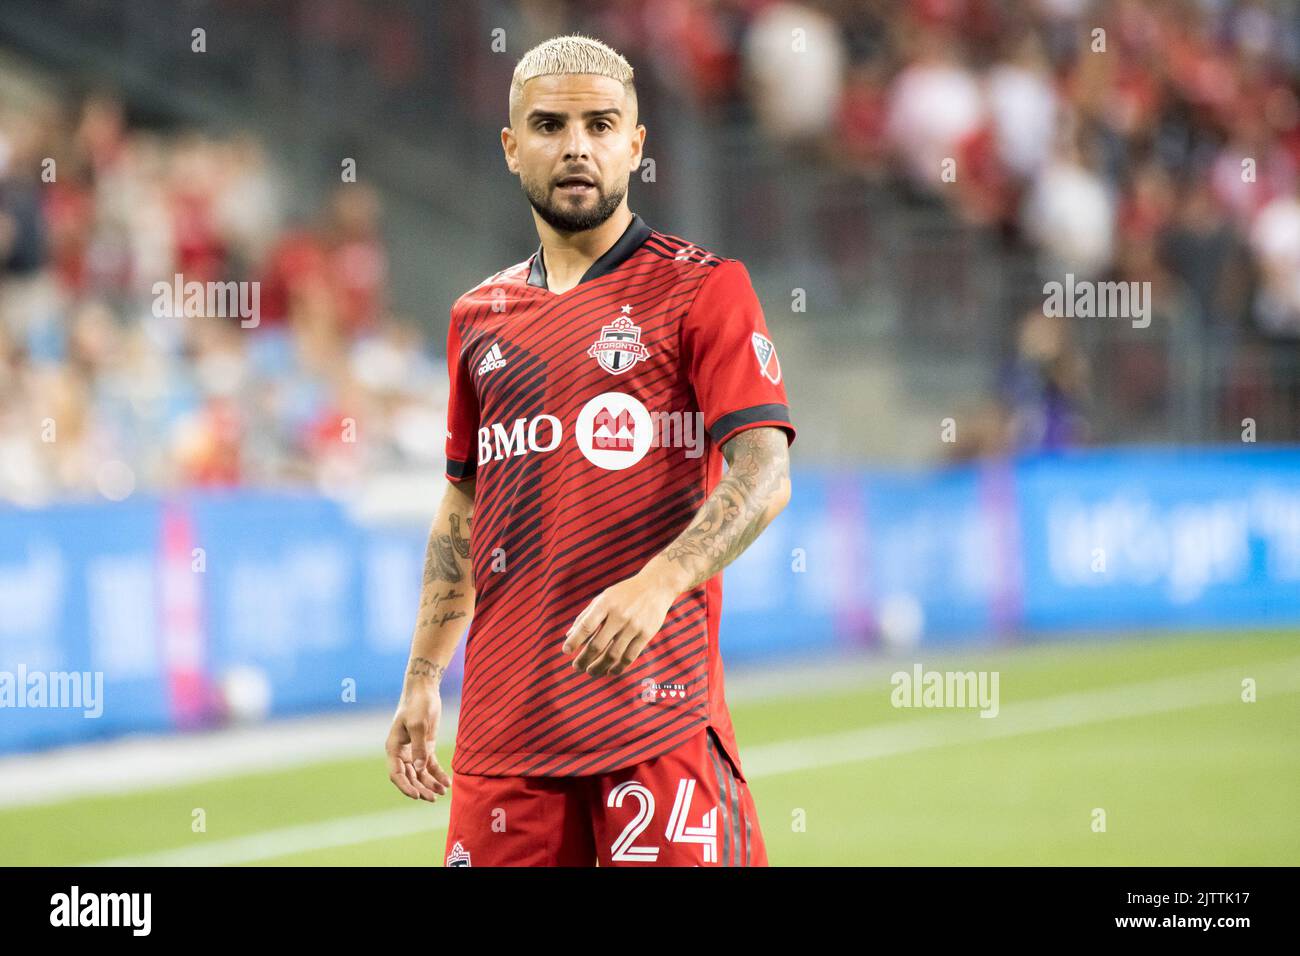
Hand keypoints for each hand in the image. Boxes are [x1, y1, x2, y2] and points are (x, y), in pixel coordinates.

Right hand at [385, 682, 451, 801]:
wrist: (424, 690)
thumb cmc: (417, 704)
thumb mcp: (418, 724)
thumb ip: (419, 747)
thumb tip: (419, 769)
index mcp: (393, 747)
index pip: (396, 773)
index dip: (405, 786)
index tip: (417, 795)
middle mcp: (402, 752)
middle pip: (409, 776)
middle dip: (420, 789)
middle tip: (433, 798)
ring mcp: (414, 750)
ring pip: (420, 773)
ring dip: (430, 784)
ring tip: (442, 793)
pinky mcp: (426, 746)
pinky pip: (430, 765)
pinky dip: (437, 774)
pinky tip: (447, 783)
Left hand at [561, 568, 679, 676]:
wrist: (656, 587)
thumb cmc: (624, 593)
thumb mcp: (603, 598)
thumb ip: (586, 616)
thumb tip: (569, 635)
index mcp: (605, 603)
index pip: (586, 626)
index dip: (574, 641)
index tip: (566, 651)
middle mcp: (619, 615)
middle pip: (598, 645)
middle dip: (584, 659)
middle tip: (577, 667)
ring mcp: (634, 626)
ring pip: (613, 655)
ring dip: (600, 667)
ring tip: (591, 672)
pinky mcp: (646, 634)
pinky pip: (630, 656)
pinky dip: (618, 667)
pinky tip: (610, 671)